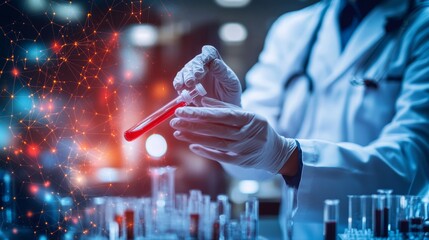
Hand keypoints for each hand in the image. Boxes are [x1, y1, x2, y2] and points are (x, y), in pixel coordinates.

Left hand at [170, 97, 296, 173]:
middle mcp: (245, 134)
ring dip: (194, 137)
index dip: (199, 113)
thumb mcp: (247, 114)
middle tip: (174, 120)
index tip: (182, 109)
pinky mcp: (239, 161)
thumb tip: (202, 101)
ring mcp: (242, 149)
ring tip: (177, 131)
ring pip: (214, 142)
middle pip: (214, 129)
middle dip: (192, 124)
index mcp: (248, 118)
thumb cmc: (257, 128)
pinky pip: (219, 156)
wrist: (275, 152)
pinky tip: (191, 145)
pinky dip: (204, 150)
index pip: (220, 115)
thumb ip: (225, 108)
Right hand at [173, 45, 241, 105]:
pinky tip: (179, 88)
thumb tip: (214, 62)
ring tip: (187, 84)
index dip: (206, 55)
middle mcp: (204, 66)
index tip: (204, 64)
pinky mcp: (187, 85)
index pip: (210, 53)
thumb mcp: (232, 84)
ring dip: (184, 76)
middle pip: (196, 62)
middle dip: (193, 70)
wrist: (223, 110)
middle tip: (193, 80)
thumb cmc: (231, 94)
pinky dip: (178, 83)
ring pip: (186, 70)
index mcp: (216, 63)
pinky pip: (180, 81)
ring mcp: (194, 75)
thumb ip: (223, 73)